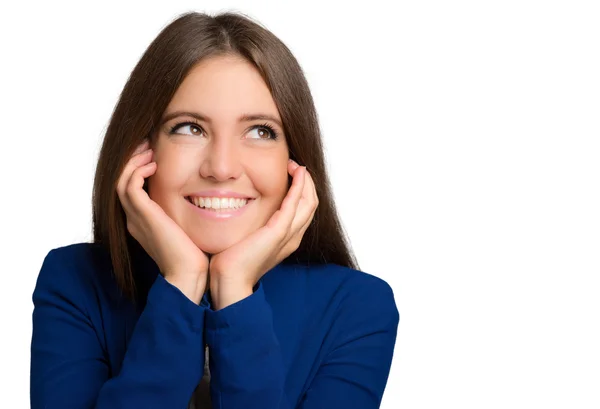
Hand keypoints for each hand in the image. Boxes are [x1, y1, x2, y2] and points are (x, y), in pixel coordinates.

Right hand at [116, 139, 209, 303]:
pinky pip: (130, 186)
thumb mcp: (188, 227)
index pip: (132, 188)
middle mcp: (135, 219)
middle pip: (122, 181)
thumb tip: (205, 196)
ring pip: (121, 180)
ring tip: (148, 149)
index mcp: (144, 221)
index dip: (138, 168)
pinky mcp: (143, 217)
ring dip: (133, 161)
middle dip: (133, 160)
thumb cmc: (196, 255)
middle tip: (147, 145)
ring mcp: (136, 218)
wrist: (189, 275)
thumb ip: (187, 212)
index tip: (154, 154)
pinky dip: (138, 171)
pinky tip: (154, 164)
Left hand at [208, 159, 318, 309]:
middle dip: (306, 182)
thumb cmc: (231, 260)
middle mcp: (293, 237)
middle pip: (311, 203)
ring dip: (305, 181)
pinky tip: (296, 173)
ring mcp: (288, 235)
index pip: (303, 209)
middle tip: (294, 165)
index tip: (290, 172)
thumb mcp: (247, 237)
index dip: (301, 189)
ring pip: (309, 202)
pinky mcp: (279, 232)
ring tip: (295, 165)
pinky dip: (299, 186)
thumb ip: (252, 223)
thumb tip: (241, 205)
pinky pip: (295, 204)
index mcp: (287, 238)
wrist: (228, 280)